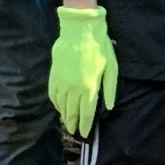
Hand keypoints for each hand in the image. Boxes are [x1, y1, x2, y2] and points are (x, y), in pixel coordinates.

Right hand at [49, 6, 118, 135]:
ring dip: (64, 116)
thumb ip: (110, 89)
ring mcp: (61, 83)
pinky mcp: (54, 76)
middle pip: (72, 112)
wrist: (79, 30)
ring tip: (67, 123)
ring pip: (61, 106)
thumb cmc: (99, 47)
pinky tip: (59, 107)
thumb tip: (109, 107)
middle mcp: (73, 89)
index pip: (87, 113)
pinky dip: (56, 104)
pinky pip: (53, 95)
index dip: (86, 126)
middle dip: (74, 124)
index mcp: (89, 88)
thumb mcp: (111, 67)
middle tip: (75, 132)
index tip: (85, 135)